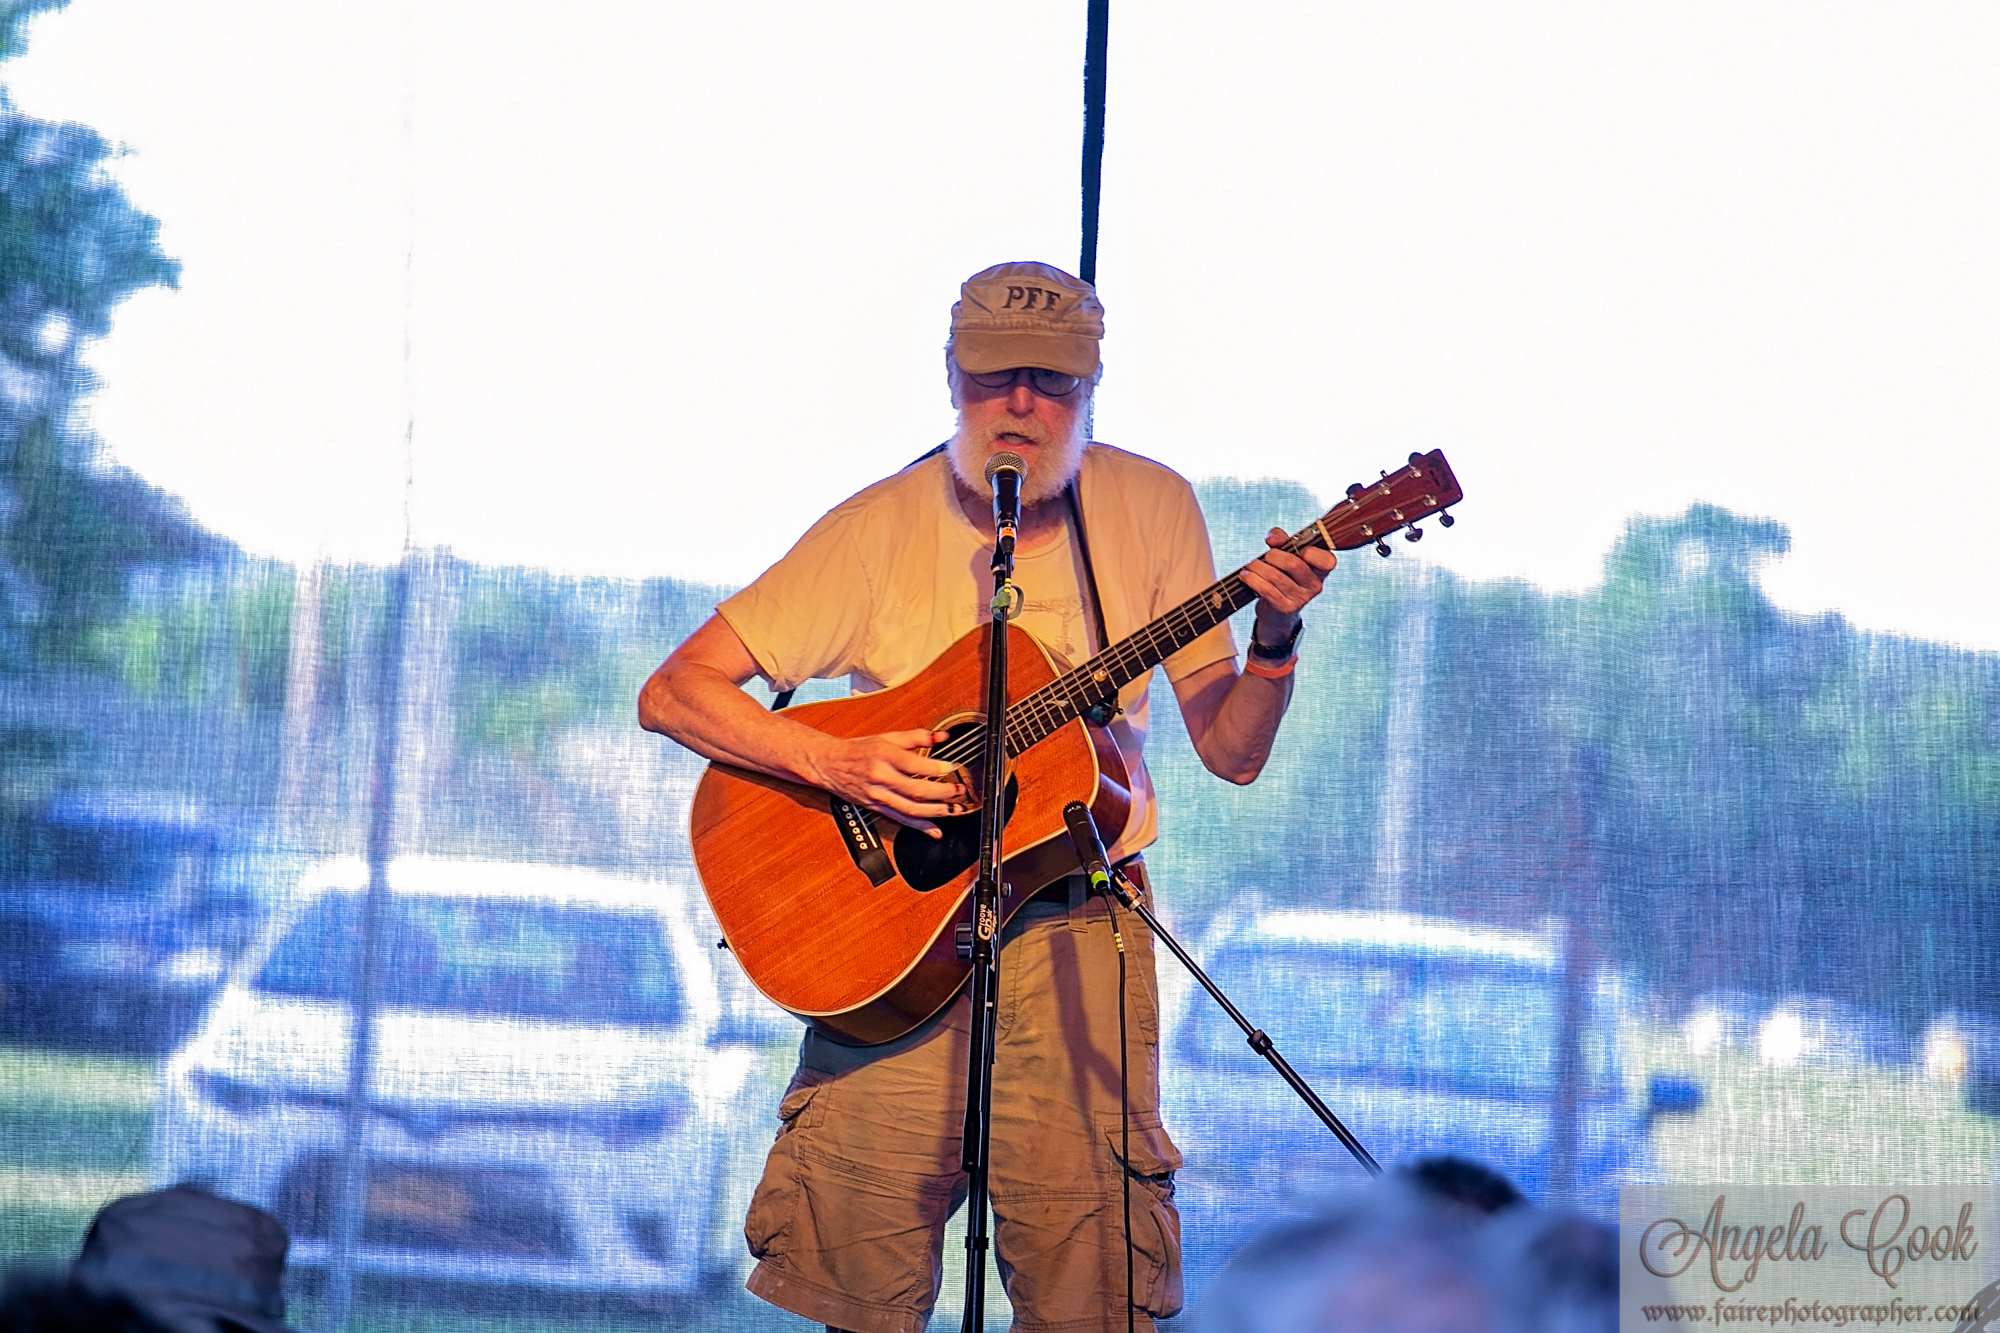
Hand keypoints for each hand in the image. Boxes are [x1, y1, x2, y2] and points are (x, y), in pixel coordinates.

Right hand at [802, 729, 967, 836]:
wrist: (829, 764)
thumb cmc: (859, 750)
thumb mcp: (887, 737)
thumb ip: (916, 737)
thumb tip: (941, 737)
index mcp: (884, 755)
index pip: (914, 764)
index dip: (936, 768)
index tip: (952, 768)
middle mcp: (881, 777)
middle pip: (916, 789)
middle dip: (943, 793)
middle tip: (960, 792)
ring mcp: (878, 795)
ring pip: (911, 808)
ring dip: (936, 812)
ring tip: (955, 811)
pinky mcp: (876, 808)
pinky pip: (901, 819)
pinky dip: (920, 826)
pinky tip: (935, 829)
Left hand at [1237, 527, 1335, 646]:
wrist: (1277, 610)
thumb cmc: (1284, 575)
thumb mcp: (1286, 553)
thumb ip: (1282, 539)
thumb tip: (1272, 539)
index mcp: (1322, 569)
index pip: (1327, 560)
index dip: (1310, 551)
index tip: (1297, 550)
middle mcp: (1316, 585)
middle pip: (1293, 564)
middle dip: (1272, 556)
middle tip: (1266, 556)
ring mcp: (1302, 599)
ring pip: (1275, 576)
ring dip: (1257, 567)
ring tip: (1251, 566)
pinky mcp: (1286, 608)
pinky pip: (1266, 589)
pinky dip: (1252, 579)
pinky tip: (1246, 575)